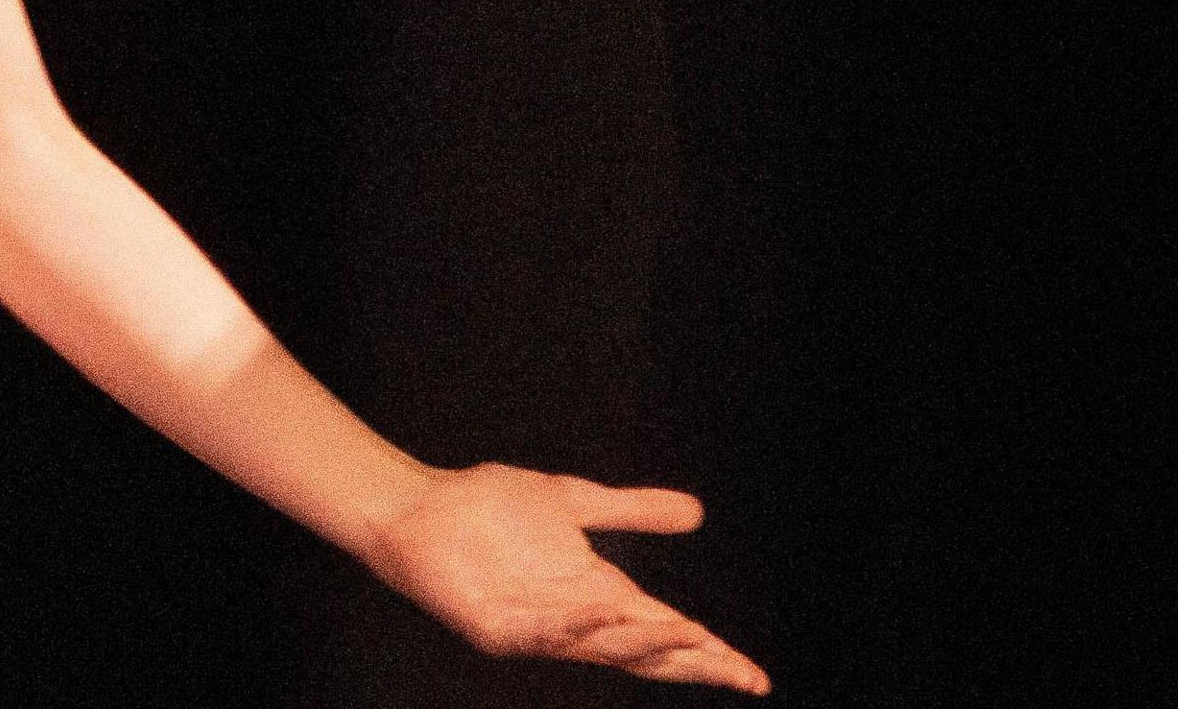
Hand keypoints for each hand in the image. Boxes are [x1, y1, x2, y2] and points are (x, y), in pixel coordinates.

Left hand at [357, 462, 769, 692]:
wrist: (422, 506)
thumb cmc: (492, 506)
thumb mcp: (575, 502)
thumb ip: (631, 510)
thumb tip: (697, 513)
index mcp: (600, 595)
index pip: (666, 634)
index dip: (710, 654)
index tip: (755, 674)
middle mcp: (576, 620)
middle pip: (645, 654)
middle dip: (693, 664)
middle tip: (742, 675)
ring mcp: (537, 628)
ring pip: (602, 649)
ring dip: (644, 643)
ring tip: (691, 635)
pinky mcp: (497, 628)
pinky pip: (541, 633)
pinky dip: (571, 627)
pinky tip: (599, 613)